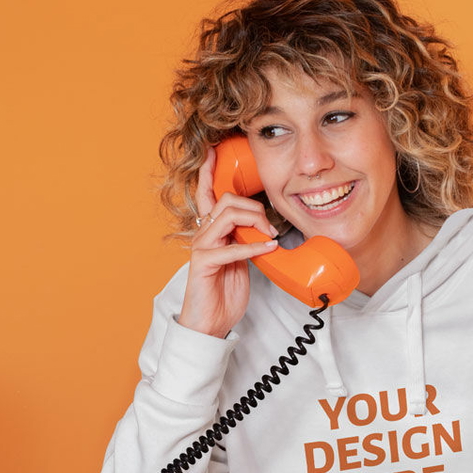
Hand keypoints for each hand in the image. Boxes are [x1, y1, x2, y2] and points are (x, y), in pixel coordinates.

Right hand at [178, 146, 279, 338]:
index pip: (206, 193)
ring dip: (255, 222)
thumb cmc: (224, 291)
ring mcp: (201, 247)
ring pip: (227, 215)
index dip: (208, 170)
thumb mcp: (240, 259)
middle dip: (255, 207)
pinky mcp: (204, 263)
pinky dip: (254, 247)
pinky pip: (231, 247)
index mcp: (210, 230)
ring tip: (270, 237)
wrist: (211, 322)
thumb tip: (266, 227)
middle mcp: (202, 233)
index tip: (214, 151)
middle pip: (226, 199)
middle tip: (271, 227)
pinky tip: (268, 248)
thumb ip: (246, 239)